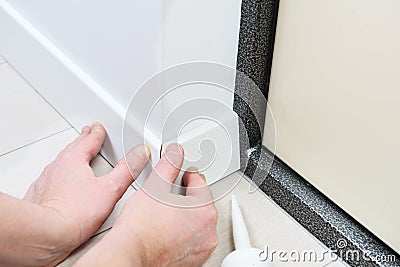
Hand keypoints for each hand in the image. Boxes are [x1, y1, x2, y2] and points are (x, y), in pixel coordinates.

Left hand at [23, 122, 149, 264]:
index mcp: (75, 159)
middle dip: (82, 140)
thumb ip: (127, 170)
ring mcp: (46, 180)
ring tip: (77, 156)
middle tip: (87, 134)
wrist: (47, 233)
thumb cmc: (75, 214)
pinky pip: (51, 178)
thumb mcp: (111, 189)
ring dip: (71, 156)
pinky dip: (60, 175)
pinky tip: (63, 183)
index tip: (98, 127)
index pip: (89, 139)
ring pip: (61, 162)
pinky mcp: (39, 194)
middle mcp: (58, 166)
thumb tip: (139, 154)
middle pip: (73, 147)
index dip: (97, 132)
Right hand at [74, 144, 217, 266]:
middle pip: (200, 203)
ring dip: (184, 214)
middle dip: (186, 195)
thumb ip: (168, 165)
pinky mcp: (192, 261)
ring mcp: (201, 249)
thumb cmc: (141, 229)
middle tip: (168, 192)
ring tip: (164, 212)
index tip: (181, 173)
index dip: (186, 174)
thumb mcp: (155, 186)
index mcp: (204, 211)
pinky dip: (181, 232)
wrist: (129, 255)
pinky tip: (164, 229)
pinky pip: (190, 239)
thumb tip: (175, 153)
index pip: (200, 182)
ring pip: (196, 222)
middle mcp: (208, 232)